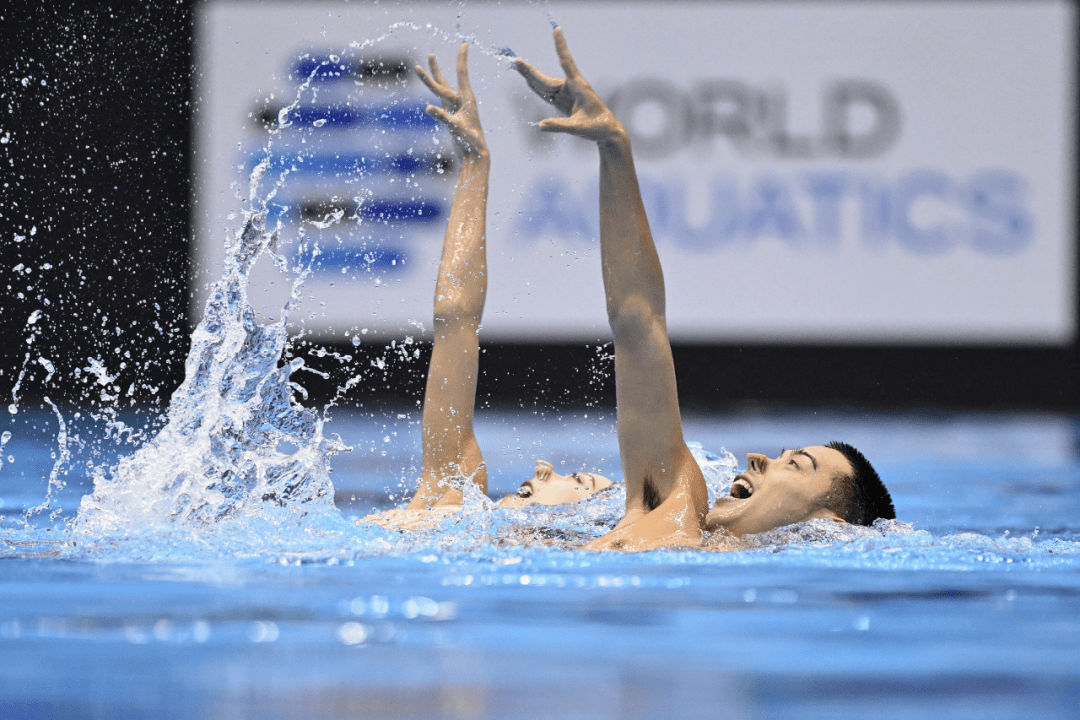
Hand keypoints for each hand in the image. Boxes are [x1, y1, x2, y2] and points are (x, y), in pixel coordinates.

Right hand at [416, 43, 486, 158]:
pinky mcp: (452, 116)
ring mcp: (456, 108)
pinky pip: (442, 100)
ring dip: (434, 77)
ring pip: (442, 89)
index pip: (461, 74)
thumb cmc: (470, 141)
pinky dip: (436, 93)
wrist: (475, 153)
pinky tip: (433, 87)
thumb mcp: (456, 127)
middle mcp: (461, 101)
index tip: (464, 44)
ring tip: (427, 65)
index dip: (461, 58)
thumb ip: (442, 116)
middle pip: (444, 81)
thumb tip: (427, 107)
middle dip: (435, 69)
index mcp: (466, 99)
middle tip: (429, 55)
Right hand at [514, 27, 625, 143]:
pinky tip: (529, 82)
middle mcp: (571, 87)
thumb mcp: (578, 128)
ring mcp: (567, 95)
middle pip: (547, 79)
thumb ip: (559, 126)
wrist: (607, 132)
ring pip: (546, 85)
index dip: (560, 46)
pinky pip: (548, 94)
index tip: (557, 29)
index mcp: (578, 86)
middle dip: (531, 70)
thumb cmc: (597, 127)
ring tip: (518, 67)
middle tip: (516, 61)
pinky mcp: (565, 103)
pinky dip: (537, 89)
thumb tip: (541, 125)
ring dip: (531, 77)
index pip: (566, 62)